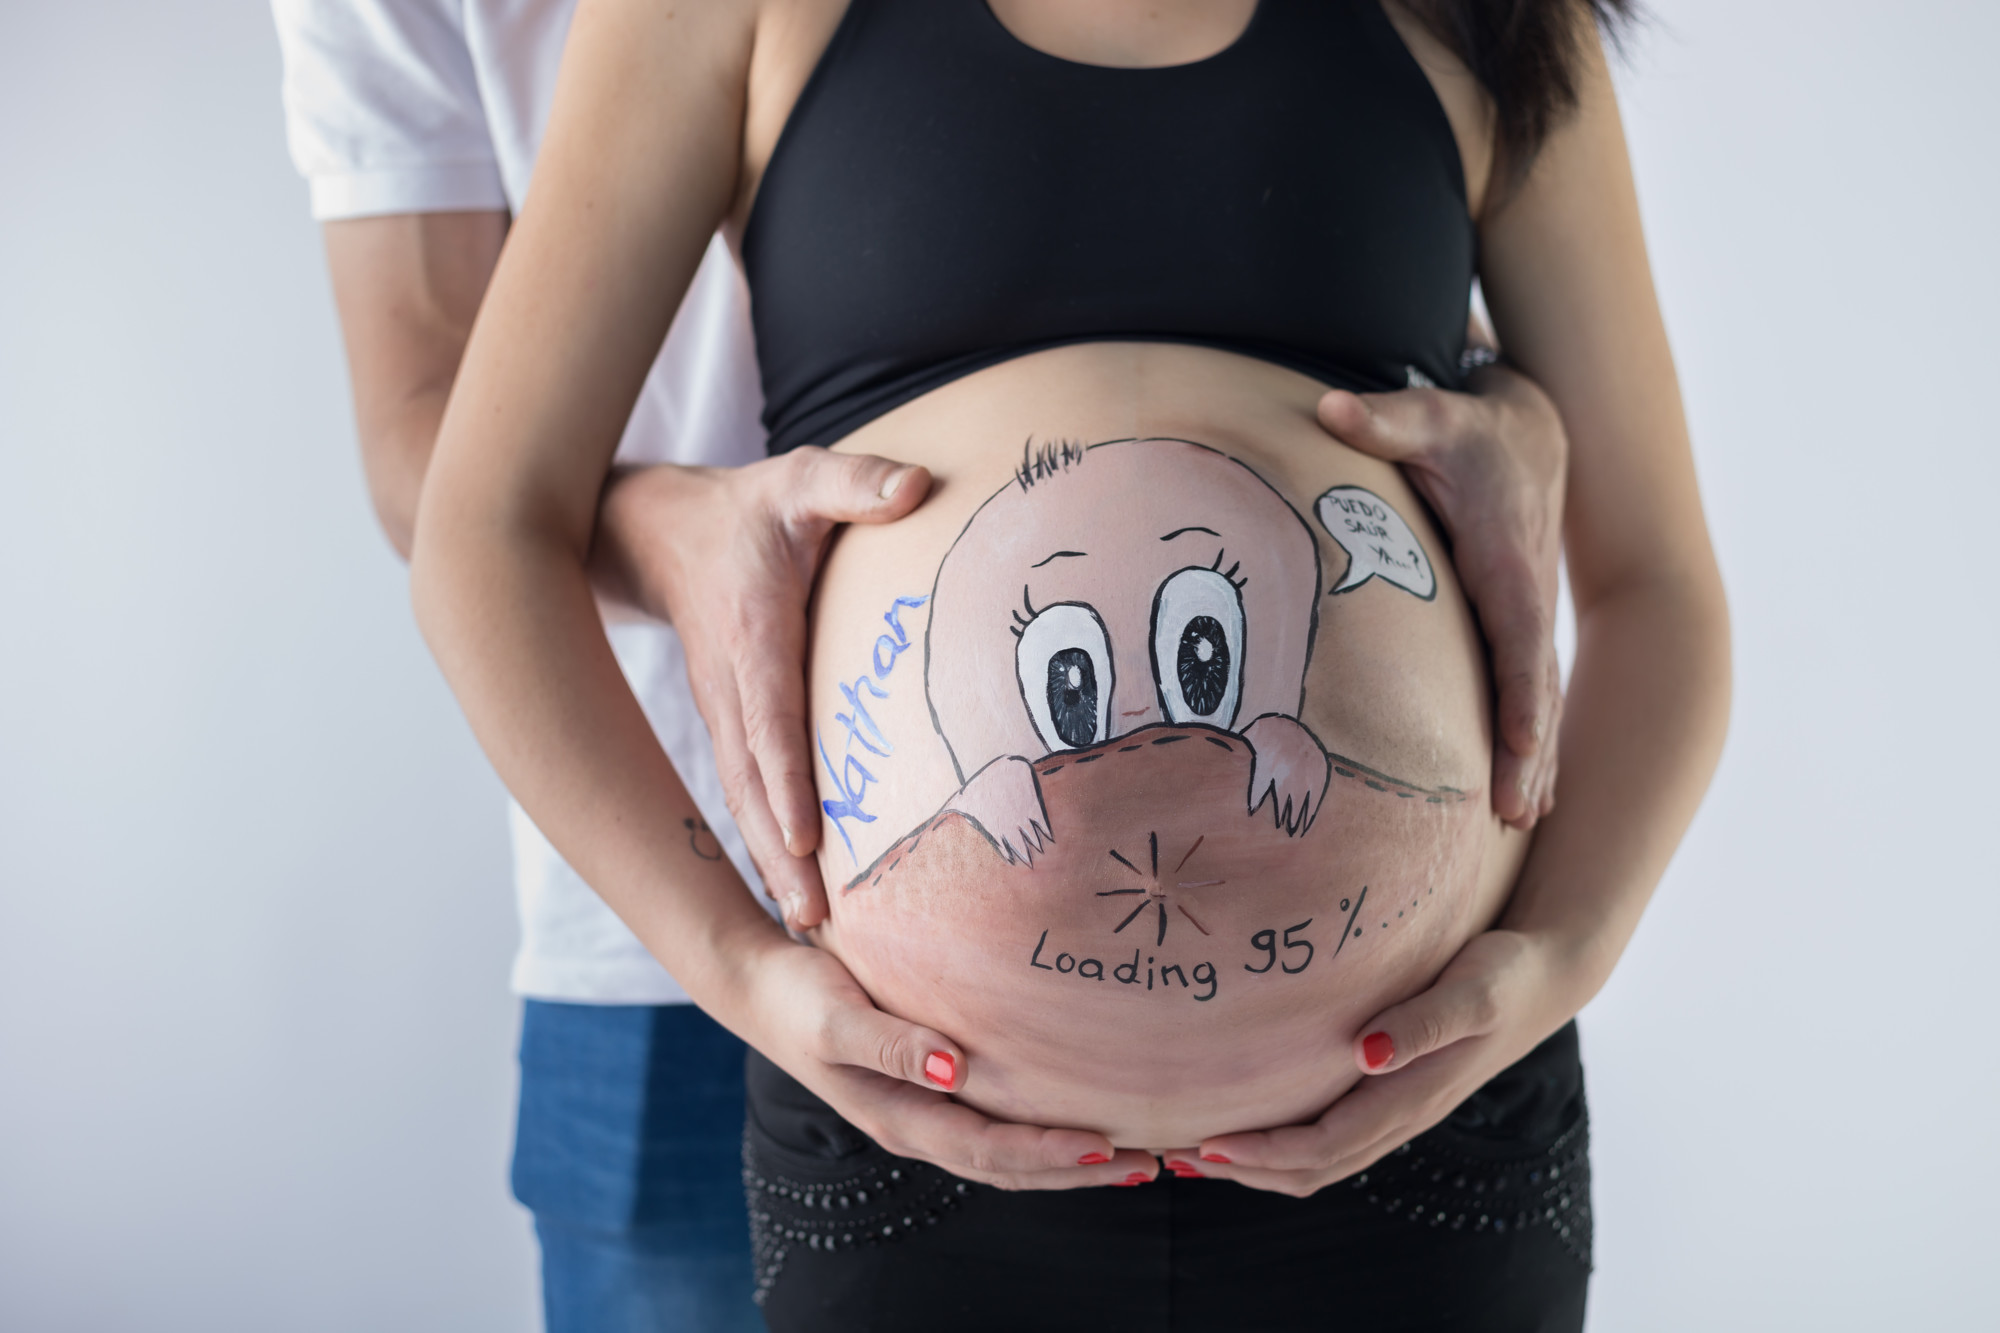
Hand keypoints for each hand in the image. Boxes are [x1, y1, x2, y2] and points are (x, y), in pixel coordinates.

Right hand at [593, 448, 931, 927]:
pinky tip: (795, 899)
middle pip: (749, 783)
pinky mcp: (727, 727)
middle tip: (808, 922)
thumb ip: (856, 485)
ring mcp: (722, 712)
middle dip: (776, 854)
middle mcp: (730, 686)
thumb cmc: (750, 509)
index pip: (769, 716)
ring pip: (741, 800)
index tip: (805, 839)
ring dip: (768, 865)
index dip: (784, 779)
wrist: (657, 530)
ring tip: (805, 934)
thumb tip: (913, 489)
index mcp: (753, 633)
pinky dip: (763, 847)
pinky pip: (742, 794)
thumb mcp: (801, 480)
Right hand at [741, 939, 1160, 1189]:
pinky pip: (997, 1123)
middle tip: (1151, 1163)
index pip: (989, 1150)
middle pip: (1010, 1166)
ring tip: (1133, 1154)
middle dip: (1078, 1170)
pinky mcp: (932, 1088)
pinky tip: (1077, 1117)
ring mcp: (927, 1112)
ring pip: (1008, 1153)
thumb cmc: (800, 996)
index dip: (1047, 1153)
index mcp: (901, 1118)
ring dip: (1069, 1159)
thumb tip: (952, 1068)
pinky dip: (1042, 1131)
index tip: (1105, 1148)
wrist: (763, 988)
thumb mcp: (836, 1016)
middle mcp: (921, 1125)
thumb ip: (889, 1043)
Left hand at [1184, 929, 1575, 1196]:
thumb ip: (1423, 1022)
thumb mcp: (1472, 990)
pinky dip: (1282, 1142)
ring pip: (1320, 1160)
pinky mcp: (1391, 1091)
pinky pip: (1330, 1136)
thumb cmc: (1504, 974)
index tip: (1208, 1145)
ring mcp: (1396, 1108)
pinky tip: (1249, 1120)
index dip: (1265, 1154)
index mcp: (1412, 1096)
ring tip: (1195, 1151)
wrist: (1544, 977)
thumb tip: (1365, 1053)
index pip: (1326, 1146)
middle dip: (1246, 1171)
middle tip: (1174, 1156)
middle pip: (1314, 1168)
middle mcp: (1400, 1114)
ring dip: (1259, 1165)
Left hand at [1317, 362, 1566, 827]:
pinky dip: (1532, 742)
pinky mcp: (1518, 626)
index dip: (1523, 695)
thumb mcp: (1431, 415)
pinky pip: (1529, 691)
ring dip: (1534, 760)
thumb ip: (1383, 418)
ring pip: (1538, 698)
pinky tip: (1524, 794)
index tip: (1522, 746)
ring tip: (1521, 821)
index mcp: (1508, 562)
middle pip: (1535, 686)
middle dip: (1530, 752)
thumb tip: (1329, 410)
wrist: (1528, 429)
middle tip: (1516, 814)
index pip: (1520, 637)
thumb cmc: (1472, 430)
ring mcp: (1527, 615)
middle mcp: (1527, 596)